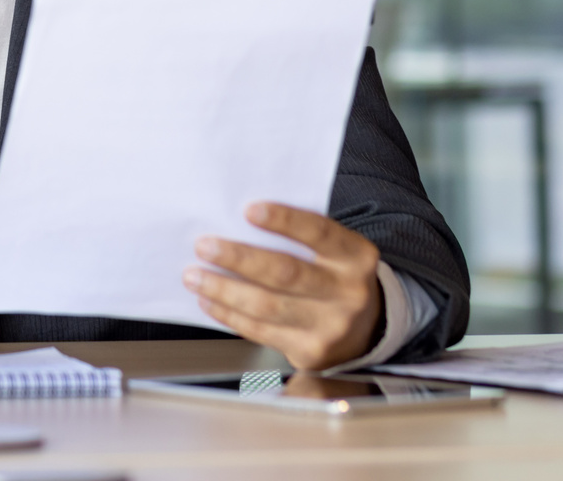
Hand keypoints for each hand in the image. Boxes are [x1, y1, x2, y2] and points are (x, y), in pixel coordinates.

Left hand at [181, 202, 382, 371]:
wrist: (367, 329)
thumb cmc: (335, 277)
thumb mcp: (334, 251)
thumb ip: (299, 237)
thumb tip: (237, 223)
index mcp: (356, 257)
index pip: (319, 232)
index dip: (284, 220)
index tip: (248, 210)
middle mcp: (348, 293)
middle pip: (285, 273)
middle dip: (238, 258)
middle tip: (204, 246)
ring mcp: (330, 327)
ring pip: (267, 307)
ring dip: (223, 290)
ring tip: (195, 276)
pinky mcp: (310, 353)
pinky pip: (260, 332)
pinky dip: (229, 315)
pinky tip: (210, 301)